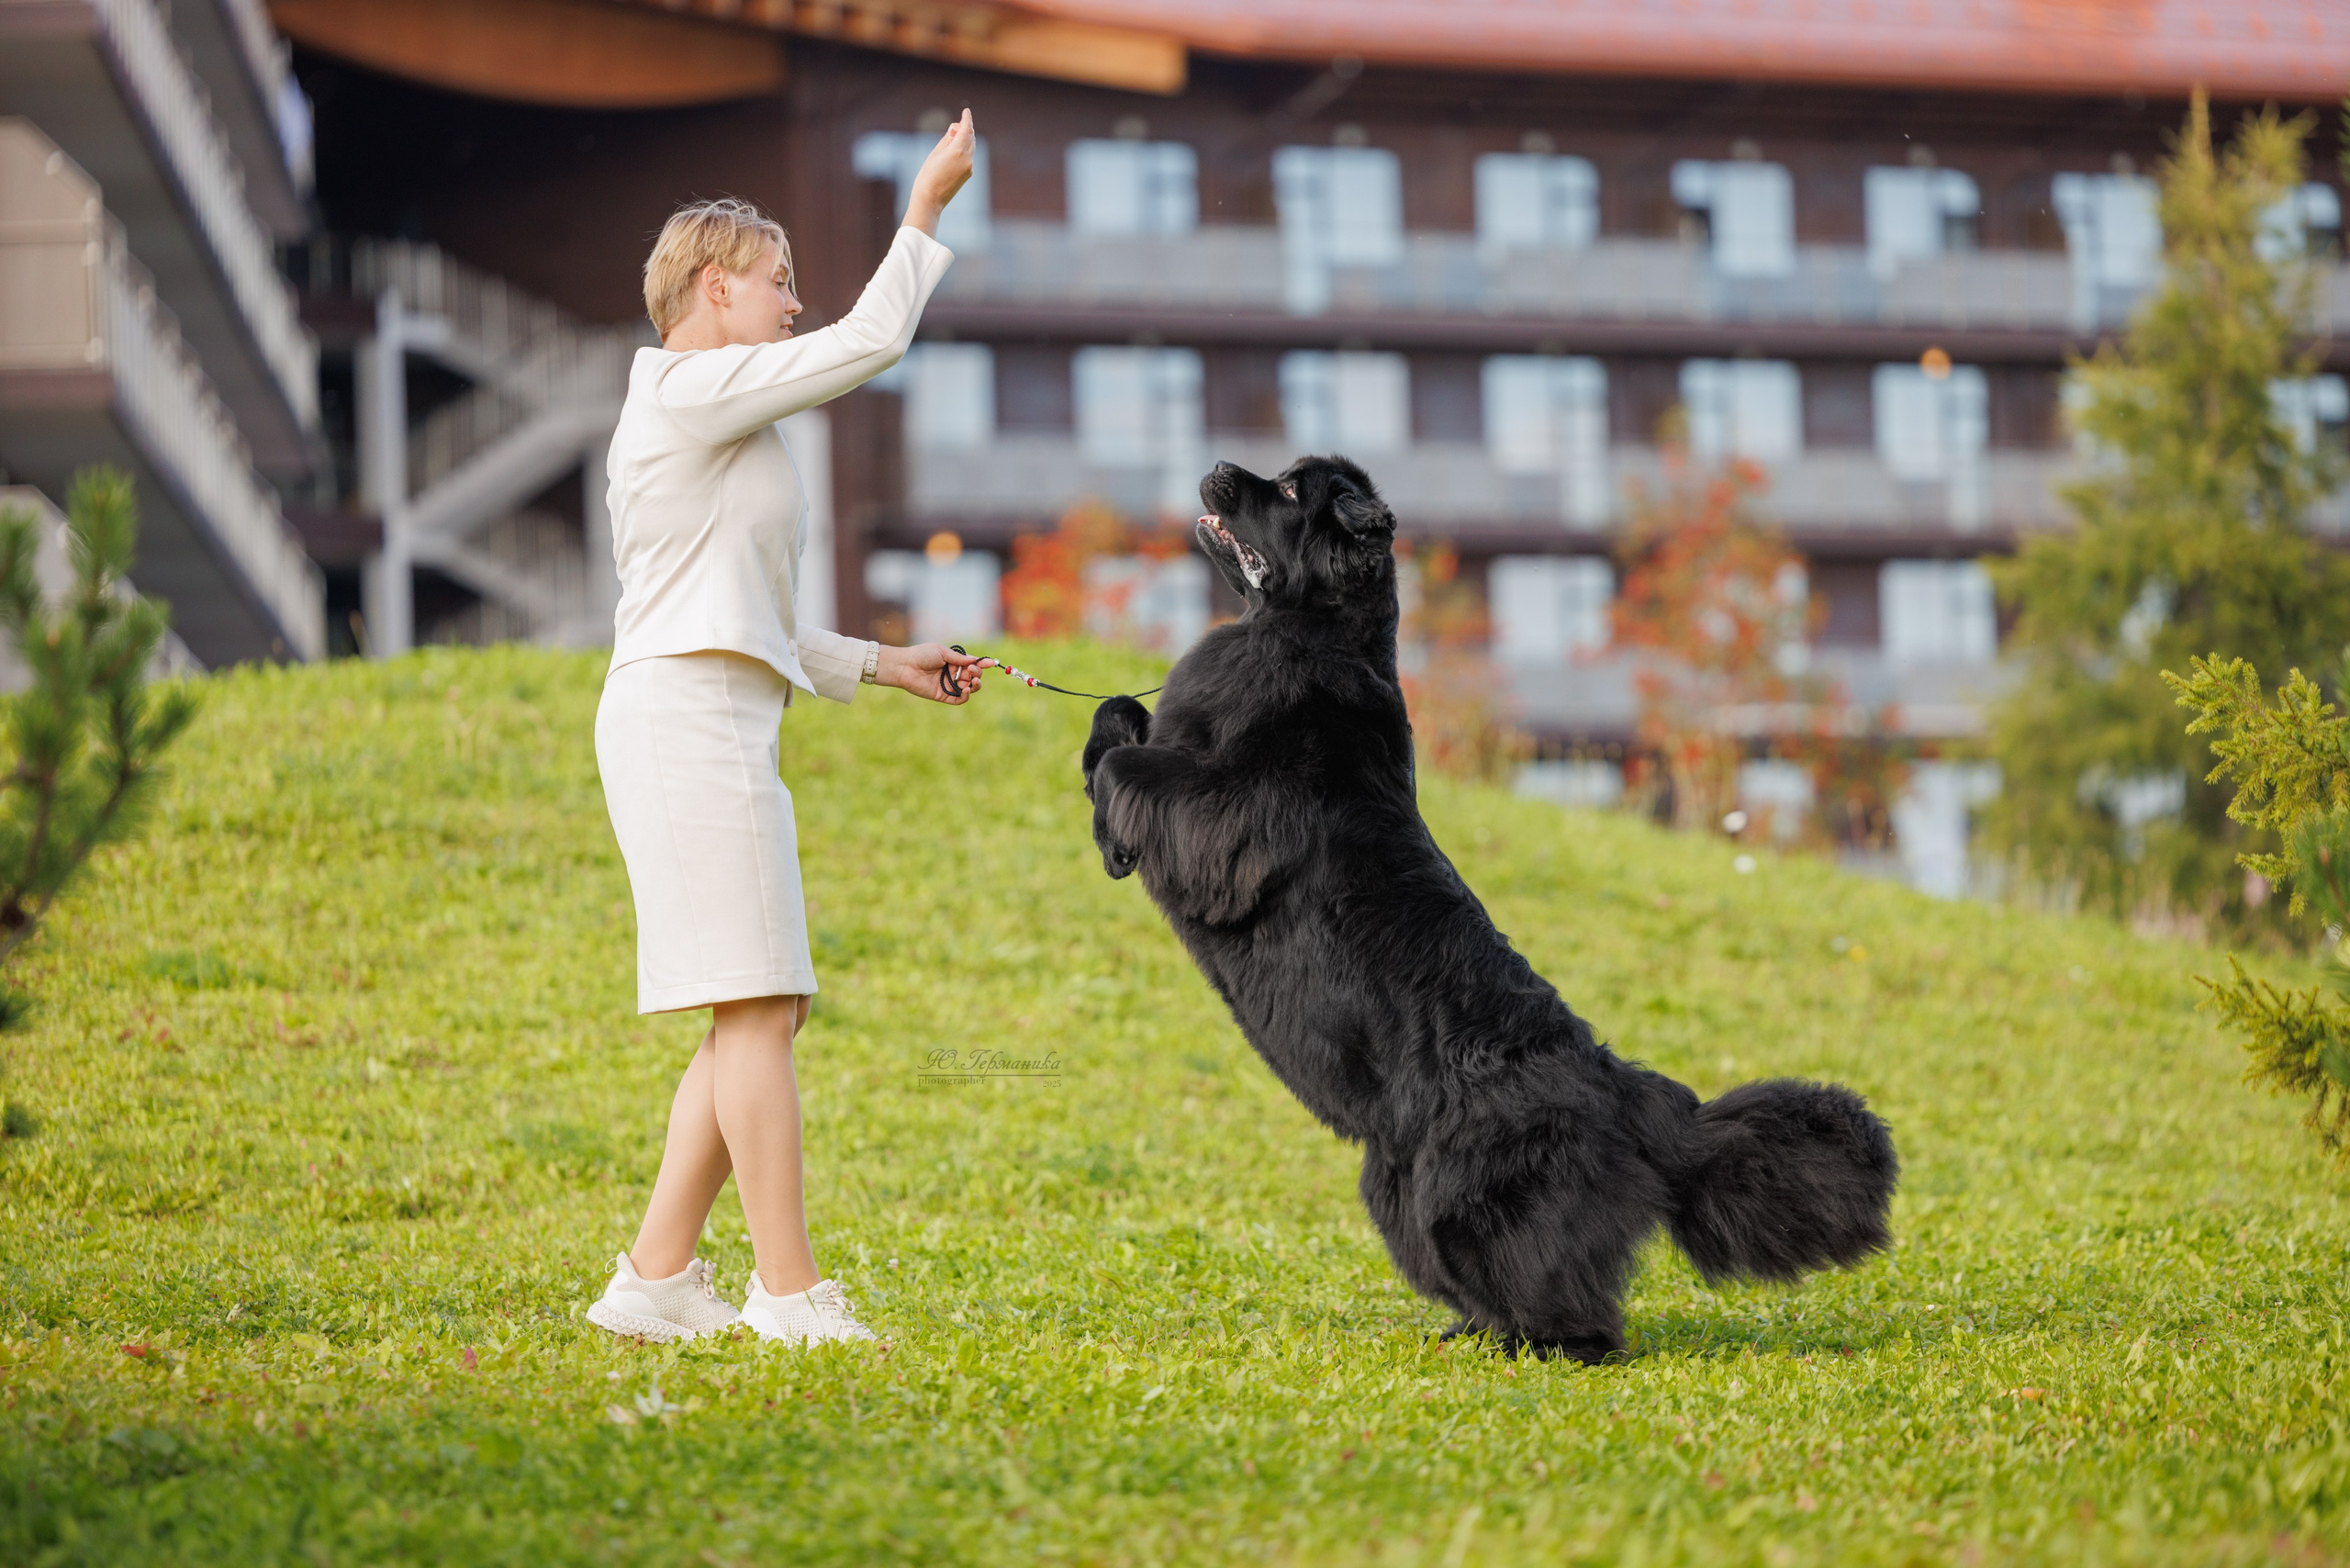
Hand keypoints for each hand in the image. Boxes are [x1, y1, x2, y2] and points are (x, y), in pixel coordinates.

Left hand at [877, 641, 993, 703]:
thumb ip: (959, 659)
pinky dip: (966, 696)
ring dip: (975, 686)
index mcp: (953, 662)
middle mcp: (952, 674)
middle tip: (972, 672)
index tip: (991, 663)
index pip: (972, 664)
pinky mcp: (943, 696)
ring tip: (973, 682)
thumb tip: (975, 661)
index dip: (982, 664)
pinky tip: (966, 689)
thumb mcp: (942, 652)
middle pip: (973, 677)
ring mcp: (948, 685)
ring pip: (969, 689)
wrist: (905, 666)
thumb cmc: (922, 655)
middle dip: (977, 674)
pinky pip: (959, 699)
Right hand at [904, 108, 975, 238]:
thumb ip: (947, 139)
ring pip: (971, 147)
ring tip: (950, 141)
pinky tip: (952, 154)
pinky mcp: (968, 174)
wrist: (930, 199)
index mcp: (958, 151)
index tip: (966, 111)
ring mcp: (969, 167)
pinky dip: (963, 151)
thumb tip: (956, 130)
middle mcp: (967, 158)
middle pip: (970, 137)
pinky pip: (968, 157)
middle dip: (964, 129)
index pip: (966, 129)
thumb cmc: (927, 175)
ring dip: (964, 140)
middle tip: (953, 128)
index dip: (966, 118)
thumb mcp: (935, 153)